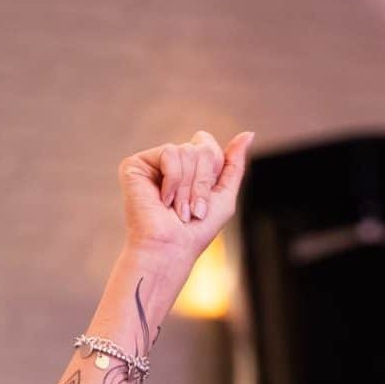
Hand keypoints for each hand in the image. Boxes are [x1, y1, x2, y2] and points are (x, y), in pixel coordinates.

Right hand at [119, 129, 253, 274]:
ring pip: (186, 151)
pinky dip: (173, 180)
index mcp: (188, 168)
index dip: (213, 173)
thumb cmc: (197, 232)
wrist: (171, 249)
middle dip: (203, 182)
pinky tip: (163, 201)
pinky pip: (169, 153)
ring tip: (179, 211)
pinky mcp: (135, 165)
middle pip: (201, 147)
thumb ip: (235, 165)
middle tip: (193, 211)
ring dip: (188, 187)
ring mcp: (152, 163)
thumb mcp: (225, 197)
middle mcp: (170, 162)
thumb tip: (249, 134)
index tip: (204, 205)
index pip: (208, 145)